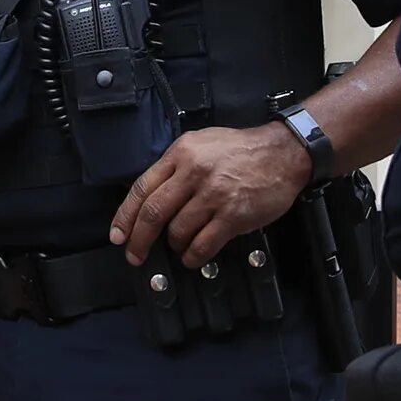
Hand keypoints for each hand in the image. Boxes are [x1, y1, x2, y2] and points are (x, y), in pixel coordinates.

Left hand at [111, 124, 309, 266]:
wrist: (283, 153)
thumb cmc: (241, 149)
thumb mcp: (201, 143)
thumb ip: (175, 166)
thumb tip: (150, 196)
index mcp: (181, 154)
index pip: (142, 187)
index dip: (125, 215)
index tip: (118, 234)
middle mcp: (194, 173)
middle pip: (153, 212)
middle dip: (139, 239)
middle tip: (135, 255)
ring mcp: (214, 195)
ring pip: (178, 231)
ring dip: (174, 245)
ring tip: (178, 246)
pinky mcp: (233, 215)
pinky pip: (203, 244)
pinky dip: (193, 256)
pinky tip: (193, 256)